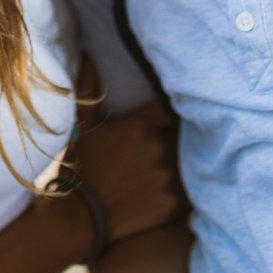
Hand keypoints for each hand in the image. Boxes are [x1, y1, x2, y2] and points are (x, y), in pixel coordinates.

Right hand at [65, 101, 183, 243]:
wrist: (81, 217)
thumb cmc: (83, 167)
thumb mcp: (84, 126)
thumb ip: (89, 89)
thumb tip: (87, 55)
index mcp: (140, 126)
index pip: (172, 109)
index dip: (174, 113)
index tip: (172, 118)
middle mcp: (157, 147)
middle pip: (184, 135)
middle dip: (180, 137)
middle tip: (174, 143)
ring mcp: (167, 176)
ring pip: (190, 160)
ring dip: (186, 161)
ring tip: (180, 164)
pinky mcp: (173, 201)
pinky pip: (190, 188)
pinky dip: (186, 186)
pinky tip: (175, 187)